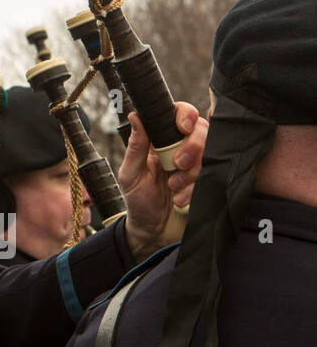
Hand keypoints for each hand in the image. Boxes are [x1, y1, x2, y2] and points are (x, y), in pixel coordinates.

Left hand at [118, 102, 208, 260]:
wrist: (154, 232)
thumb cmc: (139, 201)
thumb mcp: (130, 174)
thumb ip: (136, 146)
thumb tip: (135, 116)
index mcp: (162, 140)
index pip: (180, 114)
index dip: (185, 115)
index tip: (182, 127)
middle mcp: (183, 148)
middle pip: (202, 130)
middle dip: (192, 146)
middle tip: (177, 165)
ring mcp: (199, 164)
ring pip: (211, 152)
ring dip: (192, 172)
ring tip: (173, 187)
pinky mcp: (210, 181)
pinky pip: (216, 175)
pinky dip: (197, 188)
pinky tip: (181, 199)